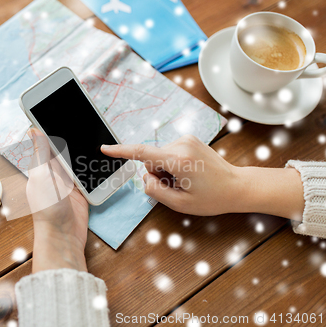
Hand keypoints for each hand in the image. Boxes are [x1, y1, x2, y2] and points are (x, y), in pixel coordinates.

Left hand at [26, 128, 88, 272]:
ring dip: (83, 149)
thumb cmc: (47, 209)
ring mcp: (67, 181)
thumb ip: (40, 154)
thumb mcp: (42, 177)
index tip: (55, 107)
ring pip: (76, 158)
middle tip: (80, 115)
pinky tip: (100, 154)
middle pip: (63, 147)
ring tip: (93, 130)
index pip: (44, 141)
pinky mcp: (80, 190)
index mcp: (40, 167)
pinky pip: (87, 172)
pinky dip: (92, 165)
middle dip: (70, 134)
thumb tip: (33, 129)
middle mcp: (53, 172)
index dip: (48, 125)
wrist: (63, 237)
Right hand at [101, 135, 303, 218]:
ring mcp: (186, 139)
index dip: (121, 151)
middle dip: (157, 174)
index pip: (142, 153)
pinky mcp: (189, 139)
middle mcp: (181, 144)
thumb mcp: (180, 204)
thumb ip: (155, 191)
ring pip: (159, 156)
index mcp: (179, 160)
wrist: (238, 186)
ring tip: (185, 180)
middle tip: (177, 186)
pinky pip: (168, 152)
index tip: (105, 148)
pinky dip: (172, 164)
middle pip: (151, 159)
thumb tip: (144, 177)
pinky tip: (188, 173)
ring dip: (165, 170)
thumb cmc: (213, 198)